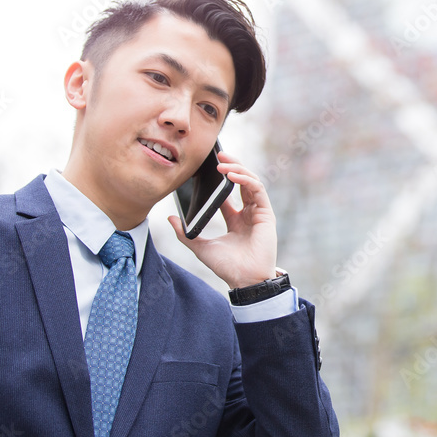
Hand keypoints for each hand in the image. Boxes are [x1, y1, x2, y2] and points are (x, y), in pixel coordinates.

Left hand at [168, 151, 277, 288]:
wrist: (244, 280)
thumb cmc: (227, 267)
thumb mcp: (200, 247)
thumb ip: (185, 233)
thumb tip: (170, 219)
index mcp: (235, 219)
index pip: (228, 192)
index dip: (220, 178)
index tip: (207, 167)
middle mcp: (248, 213)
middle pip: (242, 182)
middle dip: (231, 166)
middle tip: (217, 156)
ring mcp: (258, 213)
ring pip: (251, 181)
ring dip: (238, 169)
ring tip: (222, 164)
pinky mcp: (266, 214)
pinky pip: (257, 189)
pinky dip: (245, 179)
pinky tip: (232, 175)